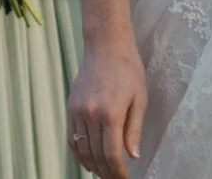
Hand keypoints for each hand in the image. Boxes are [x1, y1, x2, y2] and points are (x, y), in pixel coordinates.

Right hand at [68, 43, 147, 177]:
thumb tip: (132, 156)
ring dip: (92, 166)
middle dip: (106, 172)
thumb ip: (134, 130)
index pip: (112, 155)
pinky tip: (87, 161)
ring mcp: (78, 112)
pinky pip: (71, 138)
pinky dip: (79, 153)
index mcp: (111, 114)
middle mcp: (91, 115)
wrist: (106, 45)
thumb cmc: (128, 69)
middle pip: (96, 155)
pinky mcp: (70, 108)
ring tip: (103, 174)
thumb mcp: (140, 99)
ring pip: (82, 150)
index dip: (118, 172)